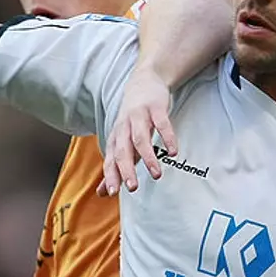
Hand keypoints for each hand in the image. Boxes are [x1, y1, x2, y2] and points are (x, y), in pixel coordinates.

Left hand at [98, 68, 177, 195]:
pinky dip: (167, 138)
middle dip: (126, 170)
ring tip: (156, 175)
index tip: (112, 194)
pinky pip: (162, 124)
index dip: (110, 176)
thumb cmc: (132, 118)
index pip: (111, 160)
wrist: (143, 82)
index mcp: (116, 139)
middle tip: (132, 188)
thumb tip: (102, 193)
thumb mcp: (121, 142)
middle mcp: (124, 128)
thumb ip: (114, 167)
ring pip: (140, 139)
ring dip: (148, 158)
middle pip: (123, 151)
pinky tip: (173, 152)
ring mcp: (139, 117)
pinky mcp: (155, 108)